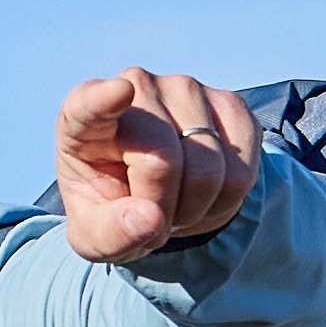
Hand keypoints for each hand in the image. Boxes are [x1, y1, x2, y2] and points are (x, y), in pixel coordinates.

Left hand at [52, 70, 257, 261]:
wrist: (154, 199)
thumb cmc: (112, 211)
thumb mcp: (96, 238)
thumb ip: (112, 234)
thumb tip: (150, 218)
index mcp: (82, 121)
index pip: (88, 105)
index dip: (103, 100)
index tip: (118, 92)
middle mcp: (135, 89)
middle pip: (162, 162)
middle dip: (164, 208)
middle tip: (152, 215)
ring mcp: (185, 89)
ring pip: (208, 167)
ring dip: (197, 206)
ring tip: (176, 201)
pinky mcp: (229, 103)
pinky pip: (243, 169)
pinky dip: (228, 198)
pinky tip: (206, 191)